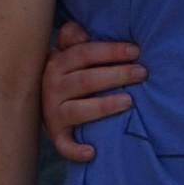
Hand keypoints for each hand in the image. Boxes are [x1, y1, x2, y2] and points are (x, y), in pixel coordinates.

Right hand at [40, 21, 143, 162]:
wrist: (41, 101)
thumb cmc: (68, 73)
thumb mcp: (67, 52)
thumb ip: (73, 39)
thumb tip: (80, 31)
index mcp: (58, 63)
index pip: (85, 53)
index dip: (111, 51)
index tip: (136, 51)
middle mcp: (52, 87)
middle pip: (86, 80)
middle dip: (116, 75)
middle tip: (142, 73)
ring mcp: (53, 112)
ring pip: (79, 110)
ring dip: (104, 106)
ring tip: (129, 101)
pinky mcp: (56, 134)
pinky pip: (64, 145)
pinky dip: (75, 150)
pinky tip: (92, 152)